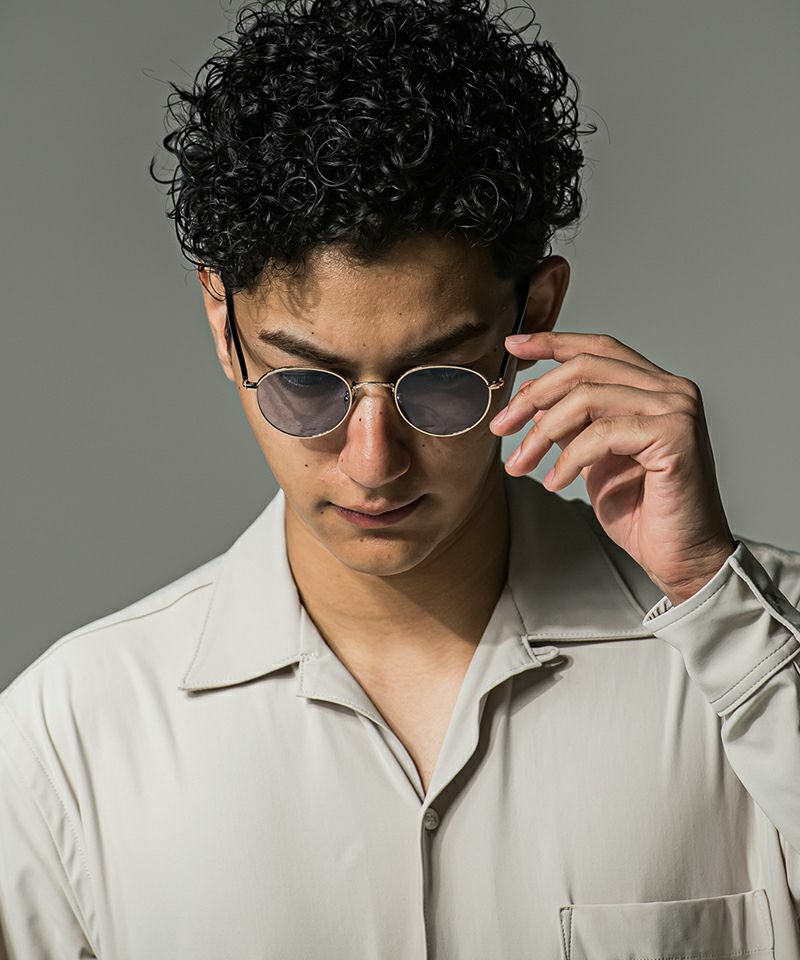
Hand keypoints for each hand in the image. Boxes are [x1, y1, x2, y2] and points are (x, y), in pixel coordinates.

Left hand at [489, 331, 736, 604]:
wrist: (680, 557)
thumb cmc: (642, 511)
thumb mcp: (593, 457)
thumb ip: (572, 422)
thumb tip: (532, 397)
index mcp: (655, 387)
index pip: (598, 349)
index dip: (553, 344)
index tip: (513, 348)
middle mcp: (671, 390)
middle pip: (586, 367)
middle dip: (533, 395)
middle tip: (500, 427)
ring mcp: (677, 409)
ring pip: (588, 397)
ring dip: (541, 433)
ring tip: (519, 464)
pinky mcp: (675, 435)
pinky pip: (601, 434)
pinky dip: (568, 458)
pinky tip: (555, 482)